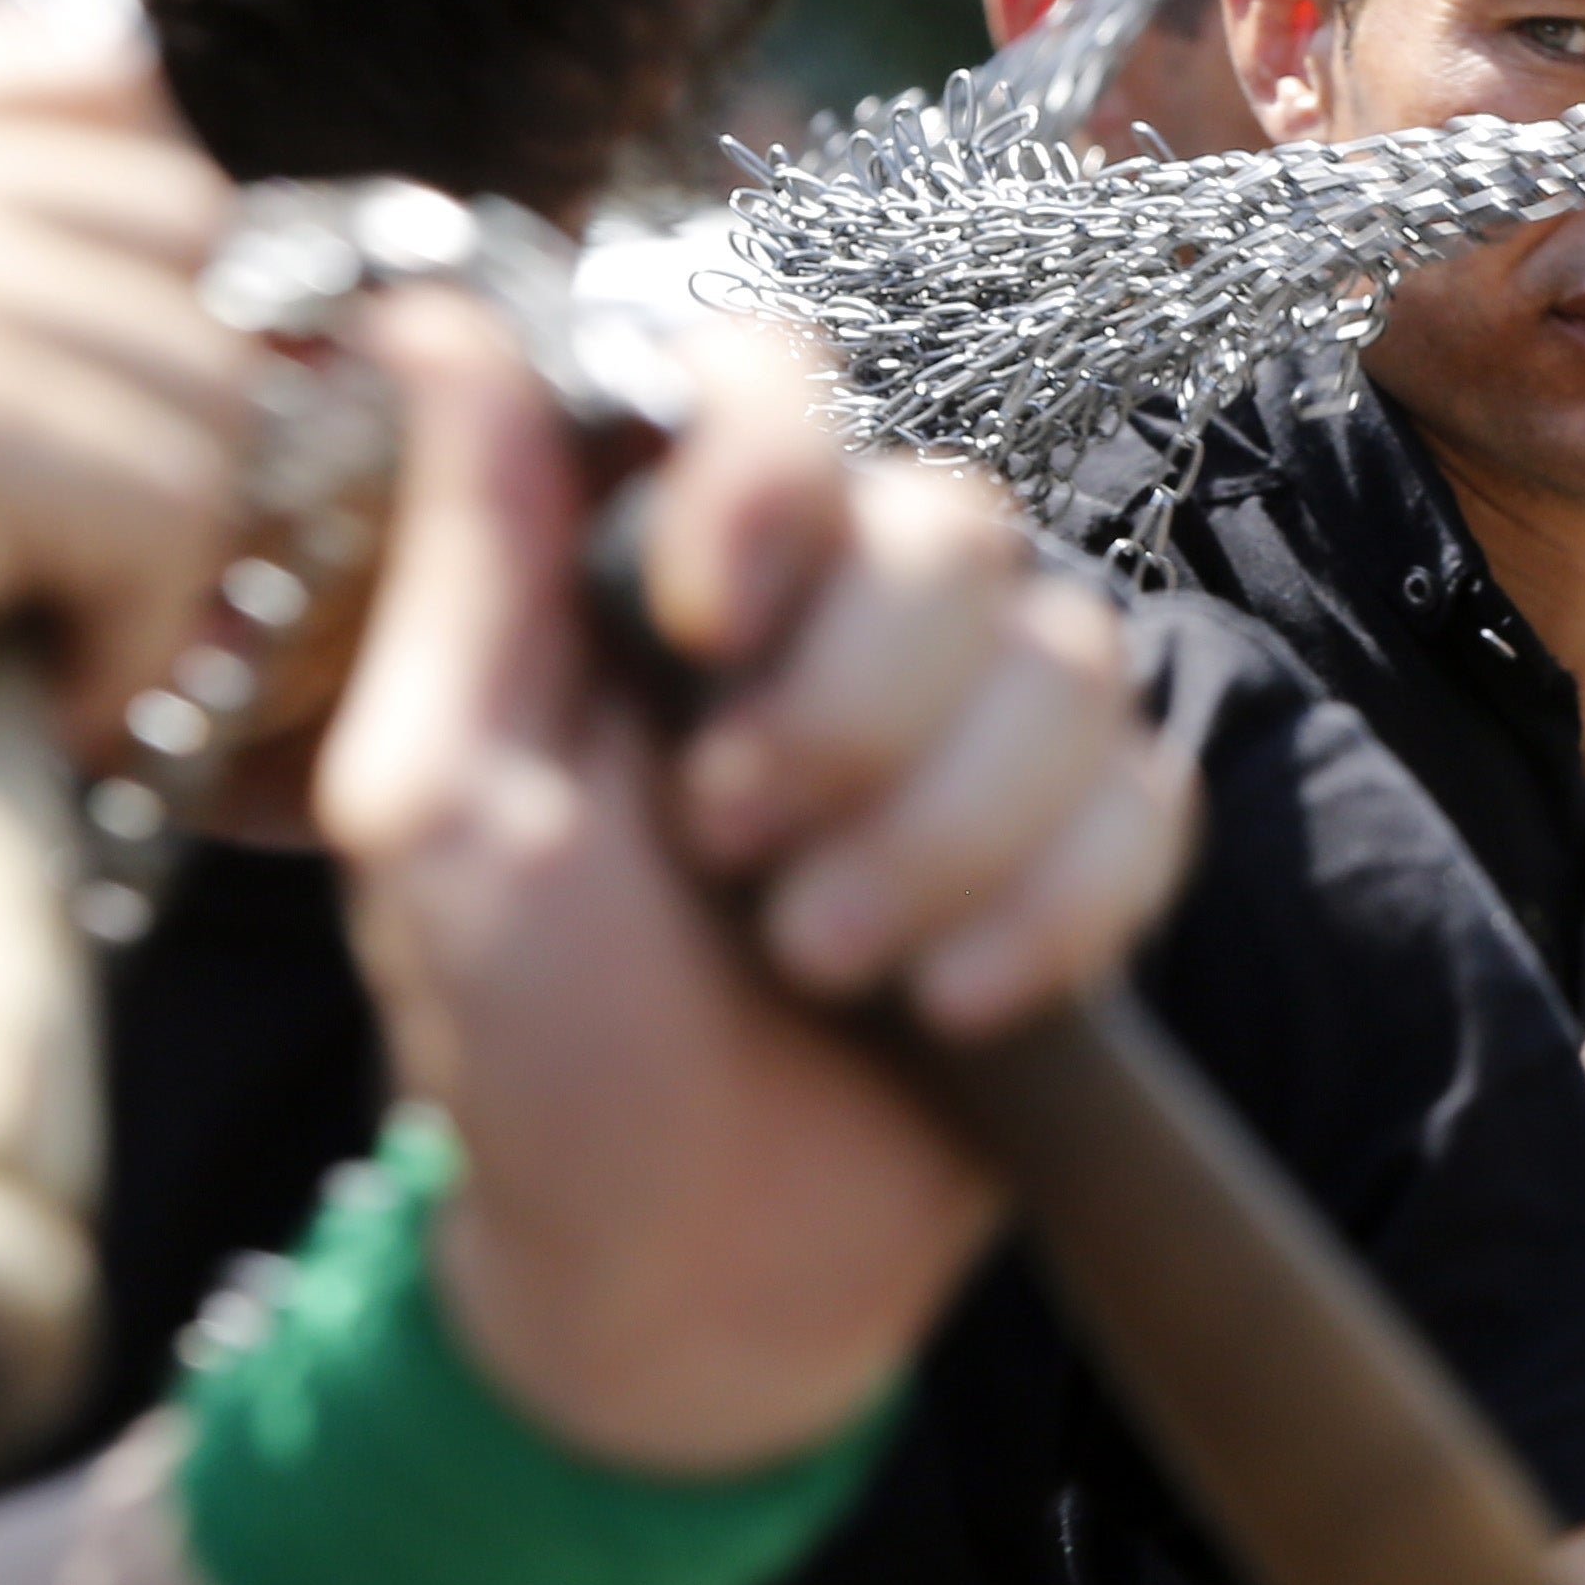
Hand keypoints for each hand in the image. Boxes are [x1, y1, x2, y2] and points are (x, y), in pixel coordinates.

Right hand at [0, 2, 247, 1009]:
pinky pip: (166, 500)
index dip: (155, 274)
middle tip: (59, 569)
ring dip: (159, 552)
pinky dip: (136, 631)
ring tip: (19, 639)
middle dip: (174, 421)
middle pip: (181, 231)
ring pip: (202, 379)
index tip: (76, 429)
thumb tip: (221, 228)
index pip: (97, 86)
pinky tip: (25, 694)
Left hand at [315, 295, 1193, 1472]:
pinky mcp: (1093, 858)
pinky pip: (1149, 803)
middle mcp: (848, 624)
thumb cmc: (528, 1046)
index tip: (705, 614)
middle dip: (852, 709)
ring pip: (1069, 661)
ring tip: (823, 966)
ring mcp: (985, 740)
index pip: (779, 381)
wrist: (678, 1275)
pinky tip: (953, 1008)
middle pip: (953, 523)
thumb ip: (466, 561)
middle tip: (735, 855)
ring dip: (940, 834)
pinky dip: (1052, 913)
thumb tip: (435, 308)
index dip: (774, 468)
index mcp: (679, 577)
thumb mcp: (441, 805)